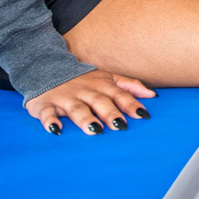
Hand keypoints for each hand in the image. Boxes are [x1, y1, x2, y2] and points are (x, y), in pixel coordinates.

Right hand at [26, 69, 155, 135]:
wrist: (46, 68)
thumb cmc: (83, 80)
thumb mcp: (107, 78)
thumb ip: (129, 86)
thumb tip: (152, 95)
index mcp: (101, 85)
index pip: (119, 95)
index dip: (130, 104)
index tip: (142, 115)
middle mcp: (85, 91)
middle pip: (100, 102)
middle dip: (110, 113)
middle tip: (120, 126)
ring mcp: (66, 98)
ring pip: (77, 109)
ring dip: (85, 119)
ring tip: (94, 130)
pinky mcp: (46, 104)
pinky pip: (47, 113)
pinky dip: (50, 120)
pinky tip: (56, 129)